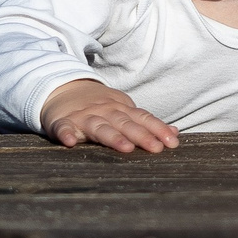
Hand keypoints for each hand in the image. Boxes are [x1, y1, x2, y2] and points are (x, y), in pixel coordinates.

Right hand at [40, 80, 178, 153]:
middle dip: (141, 136)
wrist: (62, 88)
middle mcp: (104, 112)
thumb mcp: (123, 110)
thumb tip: (174, 133)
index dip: (158, 130)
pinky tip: (70, 142)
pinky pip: (63, 128)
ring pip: (99, 127)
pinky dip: (66, 134)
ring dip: (112, 137)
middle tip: (156, 148)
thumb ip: (146, 123)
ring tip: (125, 148)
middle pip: (125, 124)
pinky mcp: (62, 122)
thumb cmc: (98, 106)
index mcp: (121, 109)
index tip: (172, 143)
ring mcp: (83, 117)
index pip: (143, 118)